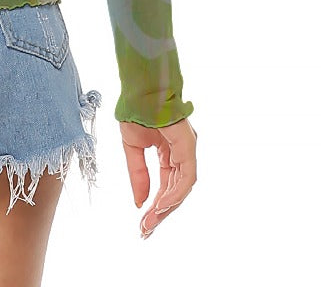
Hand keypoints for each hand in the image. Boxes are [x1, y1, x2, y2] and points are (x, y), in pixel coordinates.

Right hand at [119, 116, 196, 238]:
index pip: (165, 185)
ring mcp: (186, 150)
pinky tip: (160, 204)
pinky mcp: (188, 146)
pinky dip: (174, 193)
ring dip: (166, 207)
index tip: (143, 223)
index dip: (154, 205)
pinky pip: (185, 176)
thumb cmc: (136, 111)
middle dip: (160, 212)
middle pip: (174, 190)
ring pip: (181, 187)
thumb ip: (138, 174)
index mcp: (169, 153)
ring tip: (150, 222)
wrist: (138, 89)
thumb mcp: (132, 148)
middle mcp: (181, 154)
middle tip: (146, 230)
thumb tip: (140, 201)